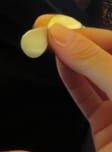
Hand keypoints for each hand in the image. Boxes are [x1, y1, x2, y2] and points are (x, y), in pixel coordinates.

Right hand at [41, 20, 111, 151]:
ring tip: (47, 45)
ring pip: (91, 75)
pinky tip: (59, 66)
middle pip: (101, 56)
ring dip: (68, 59)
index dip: (87, 31)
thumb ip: (94, 62)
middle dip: (74, 41)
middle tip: (46, 30)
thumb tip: (63, 36)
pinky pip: (85, 97)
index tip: (58, 25)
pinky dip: (70, 80)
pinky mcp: (106, 126)